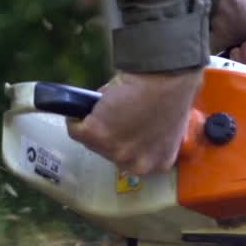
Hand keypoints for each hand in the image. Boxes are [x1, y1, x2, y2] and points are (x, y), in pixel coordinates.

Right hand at [67, 68, 202, 175]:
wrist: (165, 80)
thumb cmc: (170, 95)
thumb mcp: (165, 128)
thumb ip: (148, 138)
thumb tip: (125, 131)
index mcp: (157, 164)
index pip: (132, 160)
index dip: (125, 142)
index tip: (123, 129)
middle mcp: (136, 165)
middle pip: (108, 154)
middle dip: (108, 135)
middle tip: (115, 114)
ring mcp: (115, 152)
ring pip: (91, 141)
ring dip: (94, 124)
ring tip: (108, 107)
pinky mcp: (96, 136)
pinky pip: (75, 129)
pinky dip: (76, 116)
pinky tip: (90, 104)